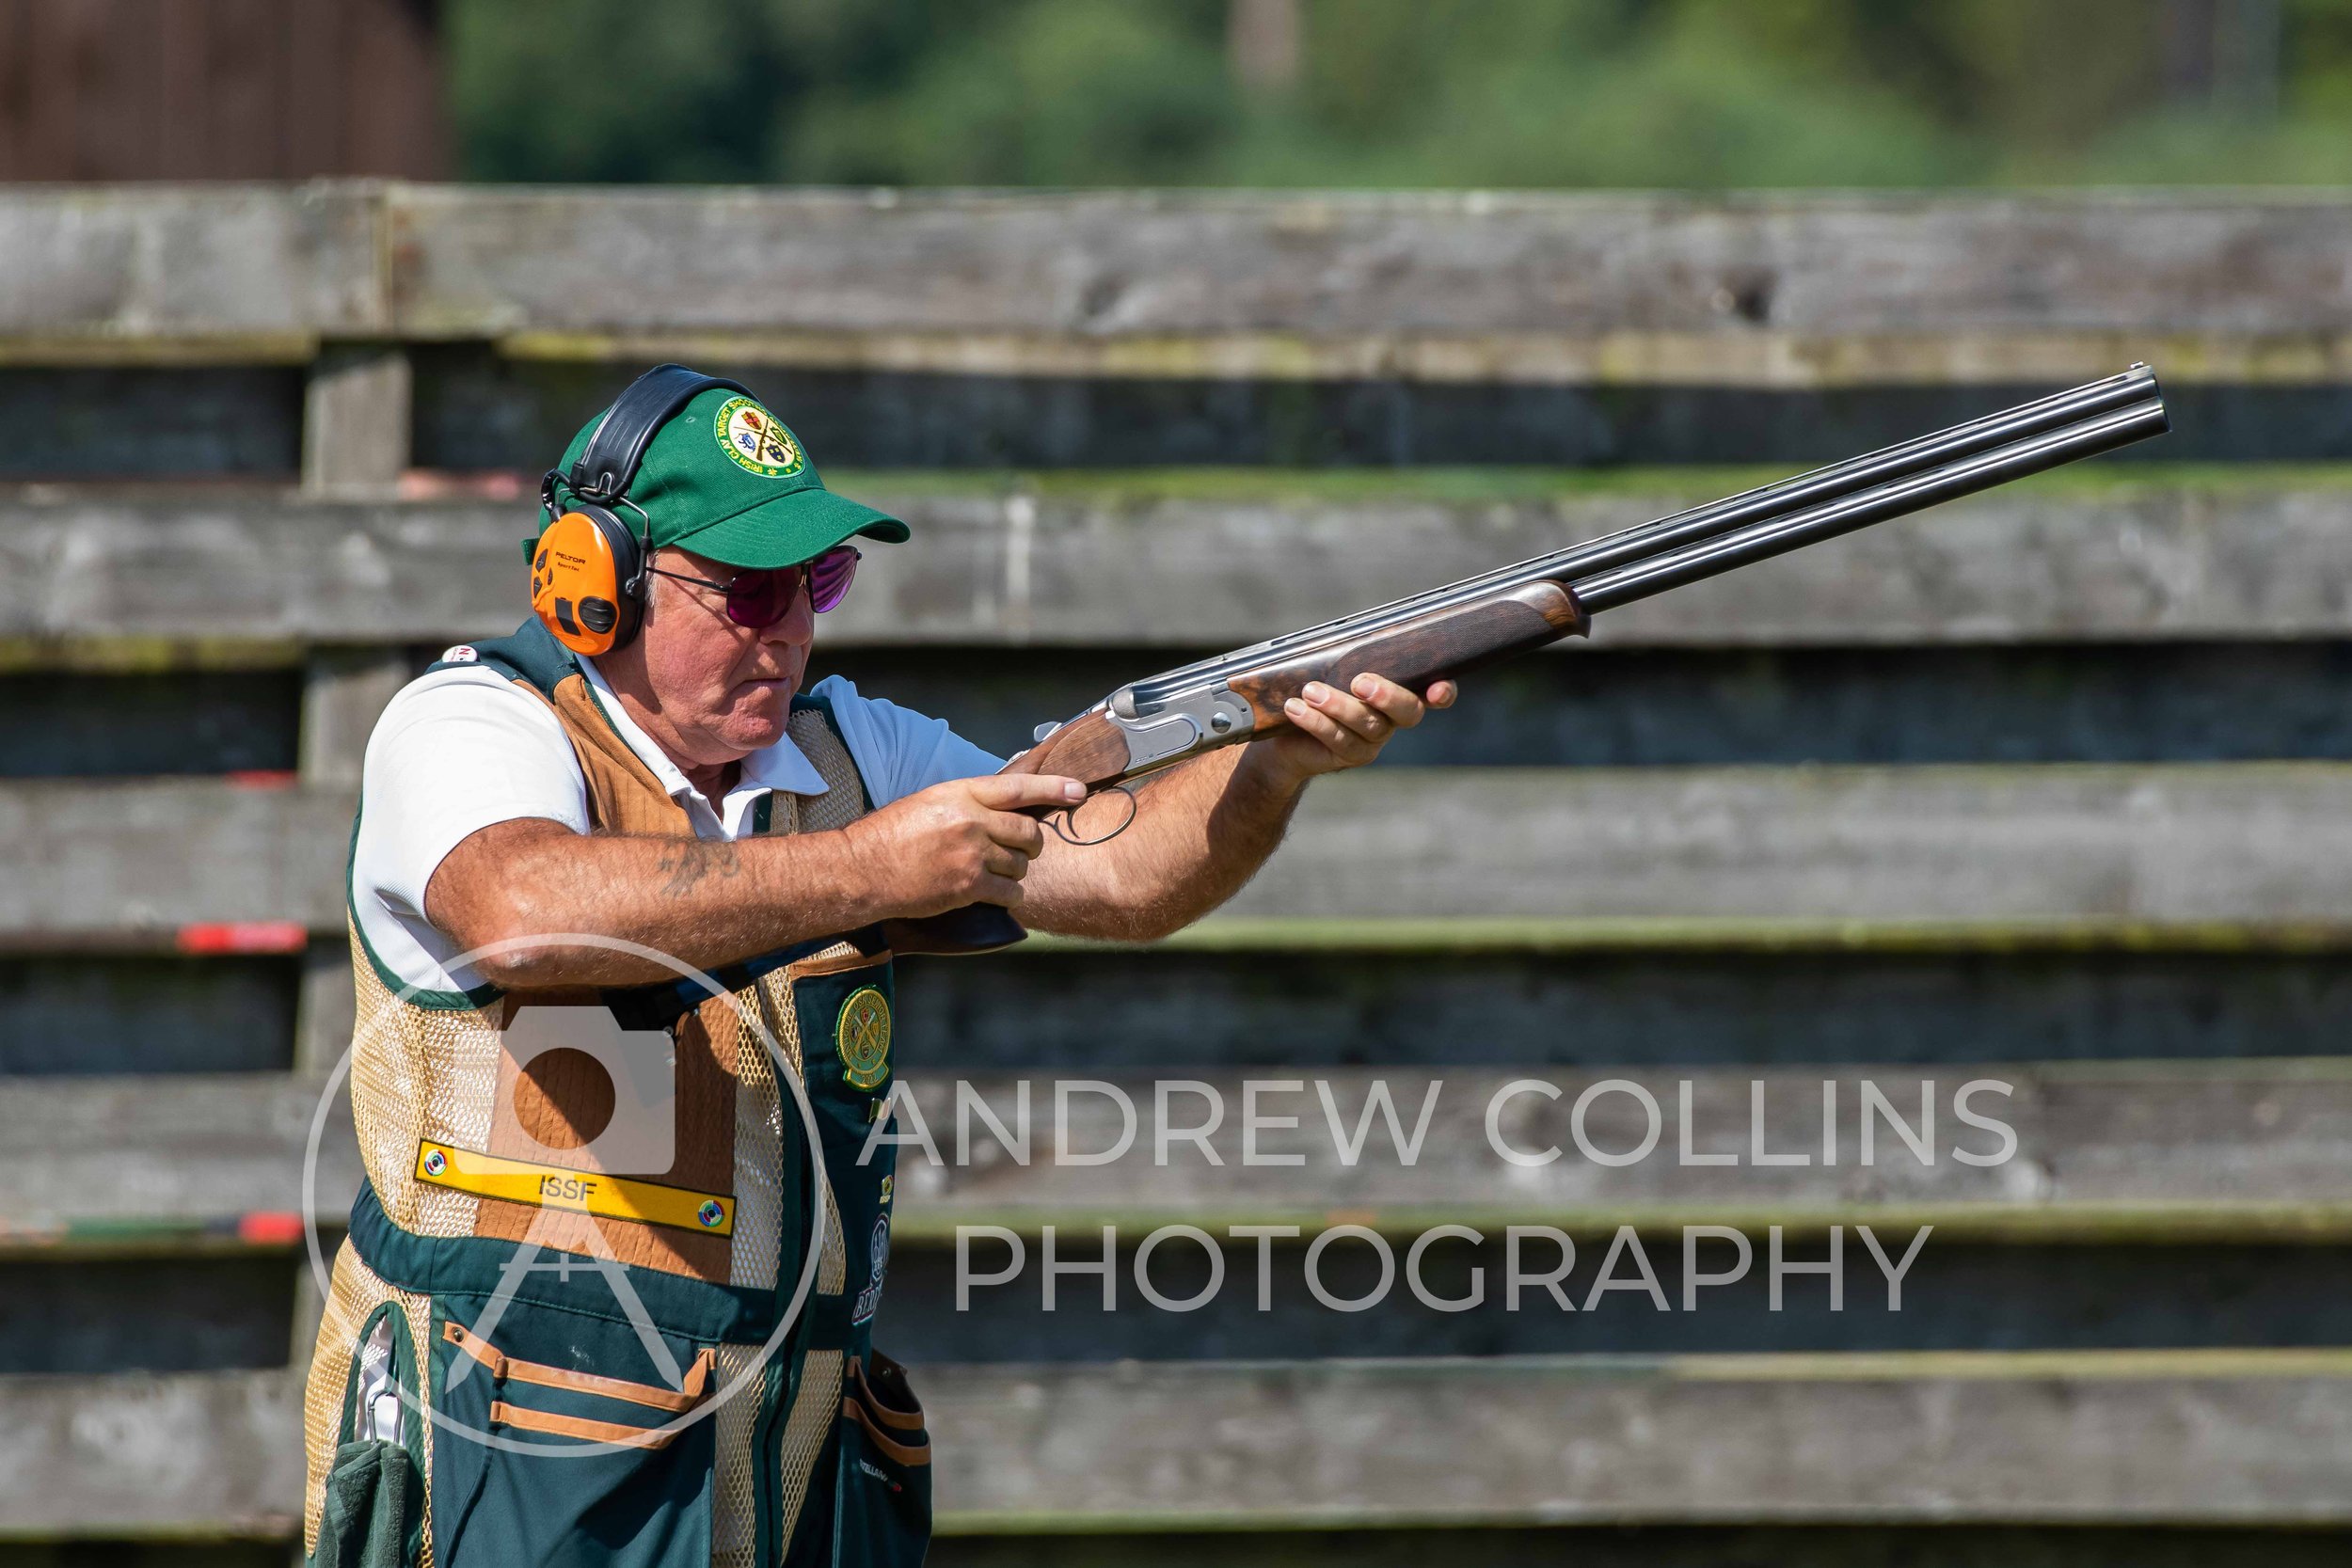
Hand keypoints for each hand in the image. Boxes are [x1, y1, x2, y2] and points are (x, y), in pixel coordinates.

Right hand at [842, 772, 1083, 915]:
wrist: (862, 870)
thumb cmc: (890, 835)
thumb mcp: (930, 802)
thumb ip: (968, 803)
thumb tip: (1004, 810)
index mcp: (960, 793)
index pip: (1018, 788)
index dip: (1054, 788)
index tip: (1078, 790)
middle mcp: (970, 820)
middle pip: (1029, 832)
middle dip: (1031, 845)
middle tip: (1022, 851)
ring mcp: (971, 854)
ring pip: (1021, 865)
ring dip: (1015, 871)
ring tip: (993, 872)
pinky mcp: (968, 886)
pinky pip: (1009, 892)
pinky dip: (1008, 896)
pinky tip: (993, 894)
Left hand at [1251, 672, 1456, 788]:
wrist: (1285, 734)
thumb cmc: (1314, 690)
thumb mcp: (1329, 667)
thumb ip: (1344, 655)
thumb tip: (1340, 635)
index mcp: (1397, 691)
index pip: (1434, 693)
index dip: (1443, 692)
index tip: (1437, 689)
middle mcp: (1393, 717)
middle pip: (1408, 711)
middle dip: (1387, 696)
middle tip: (1360, 682)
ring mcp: (1374, 740)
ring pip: (1369, 724)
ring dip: (1339, 706)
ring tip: (1310, 691)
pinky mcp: (1352, 756)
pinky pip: (1340, 740)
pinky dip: (1316, 722)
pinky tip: (1296, 708)